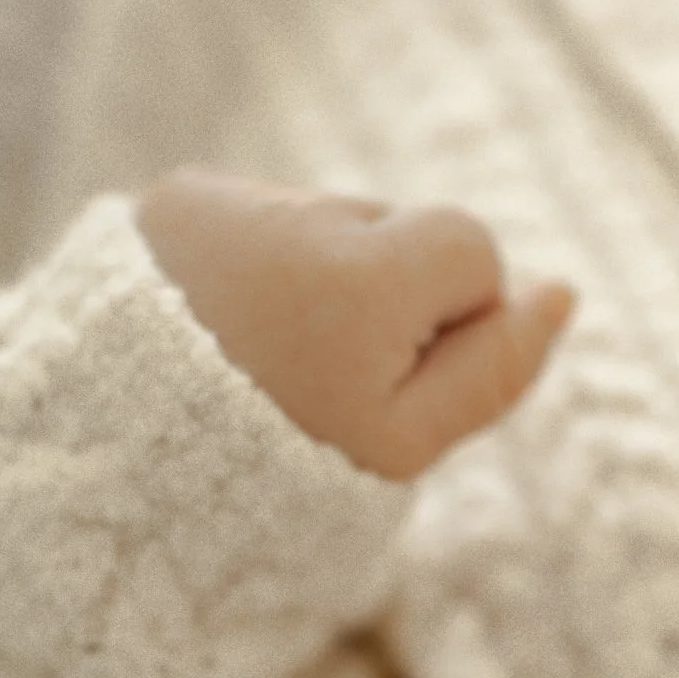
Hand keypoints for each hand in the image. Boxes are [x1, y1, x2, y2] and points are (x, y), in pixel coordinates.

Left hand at [135, 169, 575, 479]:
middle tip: (319, 382)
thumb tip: (562, 292)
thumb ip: (495, 370)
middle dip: (380, 297)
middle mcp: (291, 214)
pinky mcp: (170, 201)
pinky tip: (220, 331)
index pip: (472, 244)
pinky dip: (252, 267)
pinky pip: (252, 218)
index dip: (453, 318)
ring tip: (263, 361)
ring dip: (313, 281)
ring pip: (321, 224)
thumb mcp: (406, 447)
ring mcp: (222, 199)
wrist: (115, 476)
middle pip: (394, 228)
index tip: (392, 378)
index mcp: (363, 277)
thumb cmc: (281, 478)